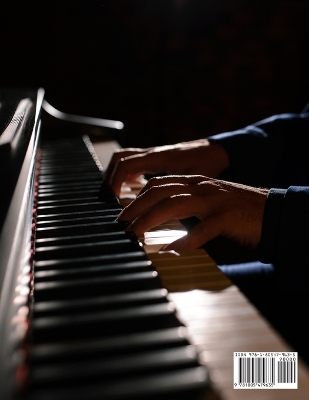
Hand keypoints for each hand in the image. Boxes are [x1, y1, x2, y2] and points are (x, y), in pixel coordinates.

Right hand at [104, 139, 229, 195]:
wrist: (216, 150)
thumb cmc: (208, 163)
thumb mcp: (193, 179)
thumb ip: (176, 193)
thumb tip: (163, 211)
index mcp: (158, 157)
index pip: (126, 165)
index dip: (115, 181)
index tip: (113, 198)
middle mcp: (152, 153)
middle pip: (120, 159)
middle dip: (110, 177)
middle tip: (109, 197)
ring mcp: (153, 154)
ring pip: (125, 158)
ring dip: (116, 173)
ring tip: (114, 193)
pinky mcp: (156, 158)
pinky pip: (134, 160)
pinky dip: (127, 172)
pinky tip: (131, 185)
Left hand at [117, 175, 268, 250]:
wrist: (271, 209)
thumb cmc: (237, 209)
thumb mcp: (209, 199)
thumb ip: (187, 203)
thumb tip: (162, 214)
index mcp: (196, 183)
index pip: (160, 183)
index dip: (139, 196)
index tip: (125, 212)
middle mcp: (202, 188)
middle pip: (161, 191)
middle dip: (137, 206)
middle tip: (122, 223)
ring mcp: (214, 201)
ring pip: (176, 205)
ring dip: (152, 219)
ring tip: (136, 233)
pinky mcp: (226, 218)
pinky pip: (203, 229)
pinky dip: (186, 239)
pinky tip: (173, 250)